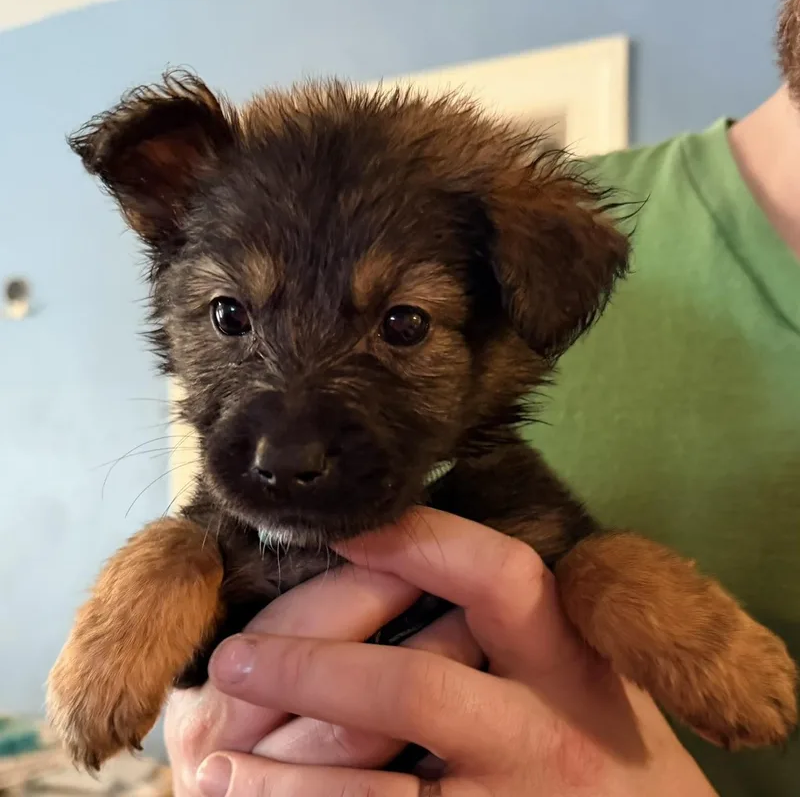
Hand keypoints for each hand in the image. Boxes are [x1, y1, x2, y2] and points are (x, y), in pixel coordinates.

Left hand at [170, 509, 717, 795]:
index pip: (498, 576)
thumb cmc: (608, 750)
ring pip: (381, 790)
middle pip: (415, 686)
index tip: (346, 529)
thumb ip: (523, 628)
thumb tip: (416, 564)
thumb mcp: (587, 675)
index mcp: (572, 662)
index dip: (419, 541)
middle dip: (313, 669)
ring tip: (214, 760)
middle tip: (235, 661)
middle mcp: (549, 734)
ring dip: (284, 774)